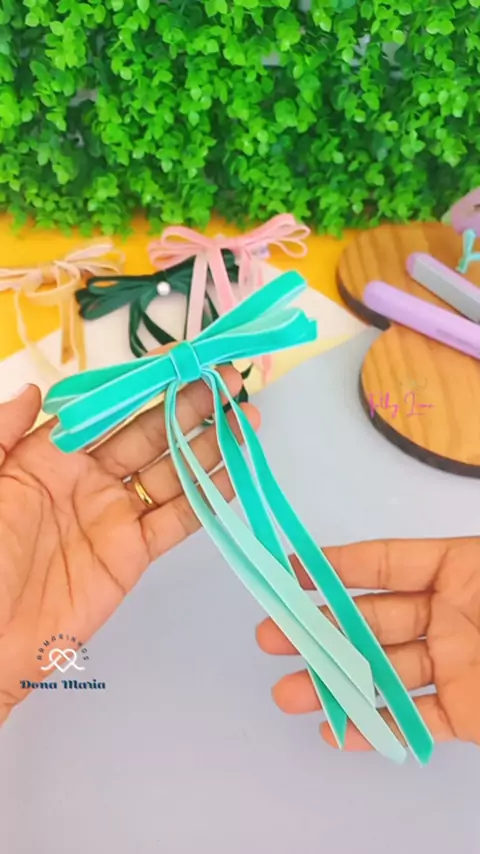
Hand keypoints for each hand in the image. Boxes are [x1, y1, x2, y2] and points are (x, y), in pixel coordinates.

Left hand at [0, 368, 259, 725]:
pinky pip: (176, 520)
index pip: (108, 409)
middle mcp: (88, 478)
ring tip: (244, 417)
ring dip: (209, 445)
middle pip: (150, 433)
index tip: (182, 360)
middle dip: (191, 406)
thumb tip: (37, 387)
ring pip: (171, 471)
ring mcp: (114, 515)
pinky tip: (234, 469)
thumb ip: (2, 430)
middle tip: (229, 380)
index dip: (146, 384)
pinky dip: (207, 496)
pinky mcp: (132, 554)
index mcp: (49, 454)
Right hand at [257, 541, 479, 749]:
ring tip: (289, 694)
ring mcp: (454, 666)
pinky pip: (414, 722)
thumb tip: (369, 559)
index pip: (386, 565)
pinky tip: (338, 731)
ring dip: (334, 685)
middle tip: (274, 637)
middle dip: (319, 630)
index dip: (336, 567)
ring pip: (381, 674)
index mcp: (458, 572)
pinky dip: (375, 730)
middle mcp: (449, 618)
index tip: (289, 572)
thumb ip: (436, 566)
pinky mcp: (466, 714)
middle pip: (371, 621)